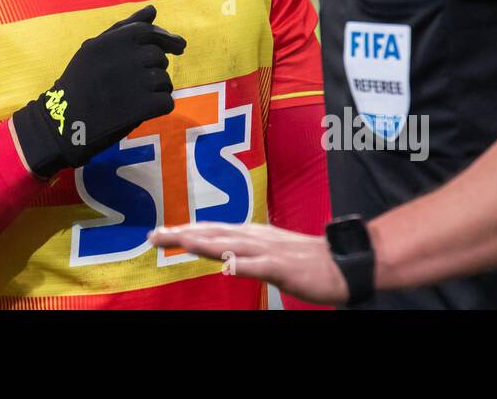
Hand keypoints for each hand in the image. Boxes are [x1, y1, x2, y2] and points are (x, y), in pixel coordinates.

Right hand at [11, 5, 185, 177]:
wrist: (61, 123)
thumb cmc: (79, 83)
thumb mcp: (94, 49)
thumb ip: (125, 28)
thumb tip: (153, 9)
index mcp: (111, 41)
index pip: (149, 32)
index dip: (167, 38)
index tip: (178, 48)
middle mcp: (124, 57)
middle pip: (159, 57)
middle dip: (156, 68)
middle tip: (138, 81)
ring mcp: (134, 82)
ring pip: (164, 80)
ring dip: (157, 89)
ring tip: (136, 97)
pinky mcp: (141, 107)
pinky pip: (166, 102)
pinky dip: (159, 107)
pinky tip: (142, 111)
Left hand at [147, 222, 349, 304]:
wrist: (343, 262)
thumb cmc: (308, 259)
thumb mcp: (270, 250)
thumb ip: (246, 249)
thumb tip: (223, 251)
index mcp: (252, 234)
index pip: (212, 229)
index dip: (186, 229)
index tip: (161, 232)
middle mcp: (255, 237)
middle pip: (213, 233)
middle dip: (182, 233)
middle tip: (153, 234)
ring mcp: (268, 251)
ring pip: (229, 244)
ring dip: (203, 241)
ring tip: (178, 240)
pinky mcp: (281, 267)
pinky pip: (258, 265)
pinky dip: (240, 263)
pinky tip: (224, 264)